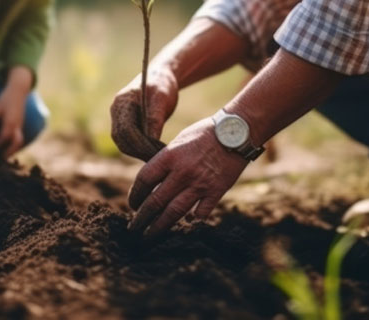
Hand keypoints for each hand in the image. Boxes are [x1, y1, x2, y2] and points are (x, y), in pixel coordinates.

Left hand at [0, 86, 26, 157]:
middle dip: (8, 152)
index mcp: (10, 123)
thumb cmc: (4, 100)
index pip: (2, 138)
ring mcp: (21, 126)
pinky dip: (13, 144)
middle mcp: (17, 126)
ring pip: (18, 142)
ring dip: (12, 149)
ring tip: (2, 156)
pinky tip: (5, 147)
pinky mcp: (21, 125)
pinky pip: (18, 138)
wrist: (18, 91)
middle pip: (15, 144)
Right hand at [110, 65, 178, 160]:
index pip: (125, 129)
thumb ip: (155, 118)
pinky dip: (138, 149)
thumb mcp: (162, 98)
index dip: (139, 144)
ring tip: (156, 157)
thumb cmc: (162, 85)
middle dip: (138, 151)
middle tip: (157, 159)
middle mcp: (116, 110)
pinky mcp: (124, 124)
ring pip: (122, 142)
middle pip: (121, 138)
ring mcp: (118, 117)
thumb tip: (151, 139)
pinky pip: (127, 141)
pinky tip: (152, 152)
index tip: (156, 152)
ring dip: (137, 152)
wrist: (160, 77)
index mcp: (122, 102)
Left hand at [128, 116, 247, 235]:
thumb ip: (166, 161)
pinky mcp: (216, 191)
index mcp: (169, 156)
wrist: (236, 132)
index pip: (144, 181)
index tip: (133, 204)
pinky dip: (193, 220)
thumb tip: (152, 181)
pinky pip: (201, 213)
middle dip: (141, 218)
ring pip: (174, 212)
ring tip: (150, 235)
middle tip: (134, 229)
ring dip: (159, 226)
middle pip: (155, 201)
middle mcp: (181, 172)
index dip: (135, 195)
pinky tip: (187, 223)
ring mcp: (199, 184)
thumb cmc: (205, 134)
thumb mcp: (179, 142)